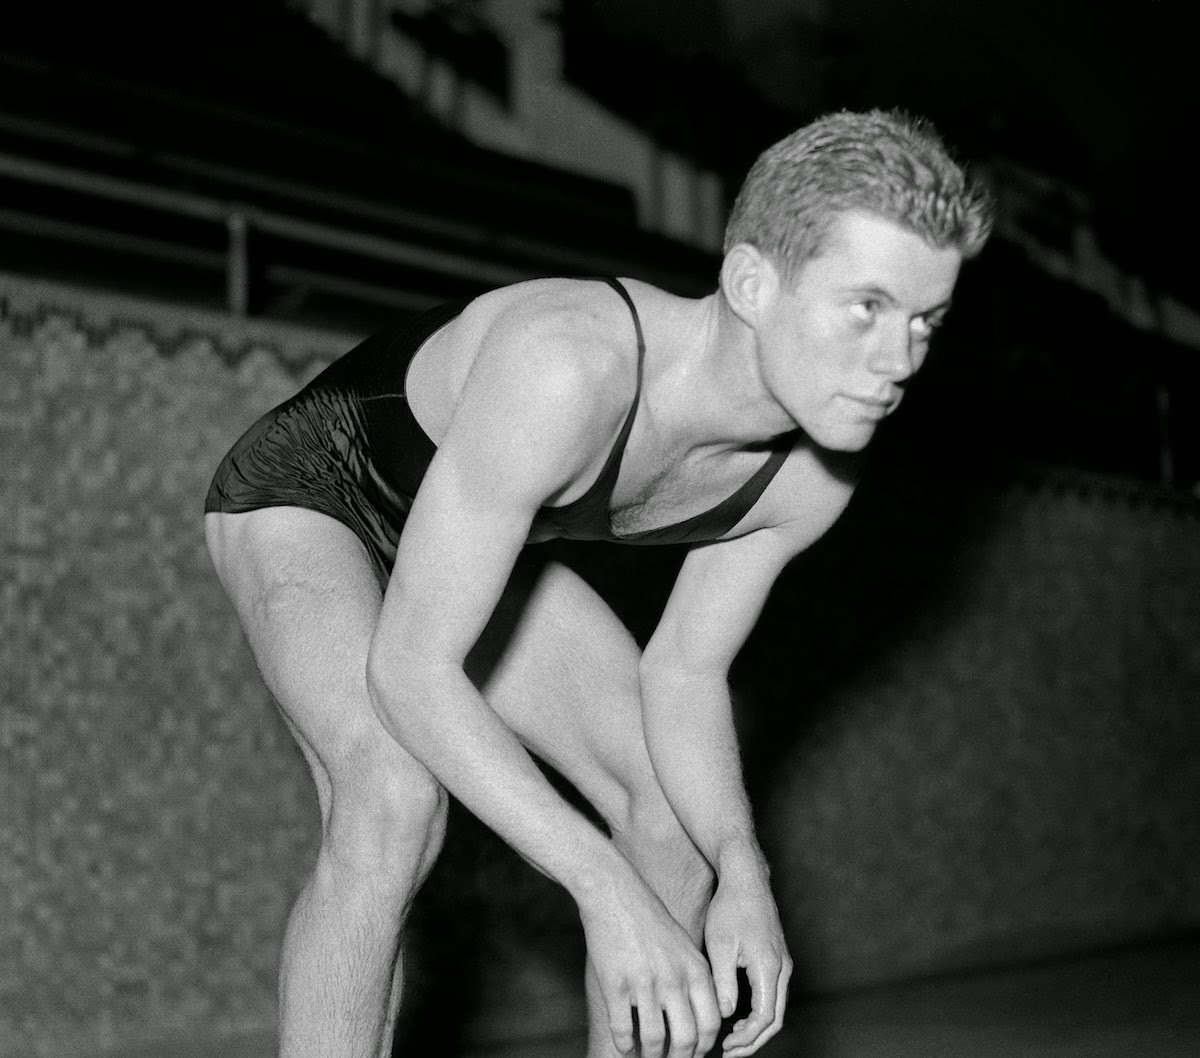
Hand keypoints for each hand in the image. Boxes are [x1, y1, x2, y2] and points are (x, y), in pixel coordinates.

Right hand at [579, 870, 722, 1057]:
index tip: (693, 1054)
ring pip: (654, 1040)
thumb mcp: (683, 946)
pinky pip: (622, 1030)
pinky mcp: (616, 984)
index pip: (711, 1025)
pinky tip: (624, 1044)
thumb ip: (694, 980)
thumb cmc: (649, 919)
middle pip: (686, 1040)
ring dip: (650, 1056)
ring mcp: (645, 983)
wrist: (615, 892)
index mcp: (695, 970)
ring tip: (646, 1057)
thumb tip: (701, 1020)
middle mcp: (674, 979)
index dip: (703, 1048)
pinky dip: (624, 1044)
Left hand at [704, 871, 791, 1055]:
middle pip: (774, 1019)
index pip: (764, 1018)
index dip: (746, 1039)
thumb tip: (726, 1015)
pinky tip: (738, 1016)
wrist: (746, 879)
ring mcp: (783, 963)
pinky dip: (759, 1012)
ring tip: (730, 1039)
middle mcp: (783, 969)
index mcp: (770, 968)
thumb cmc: (730, 908)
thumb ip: (724, 983)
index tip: (724, 1046)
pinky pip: (773, 995)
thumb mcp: (720, 945)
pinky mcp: (777, 958)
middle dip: (753, 1041)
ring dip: (756, 1028)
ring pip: (775, 1008)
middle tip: (728, 1052)